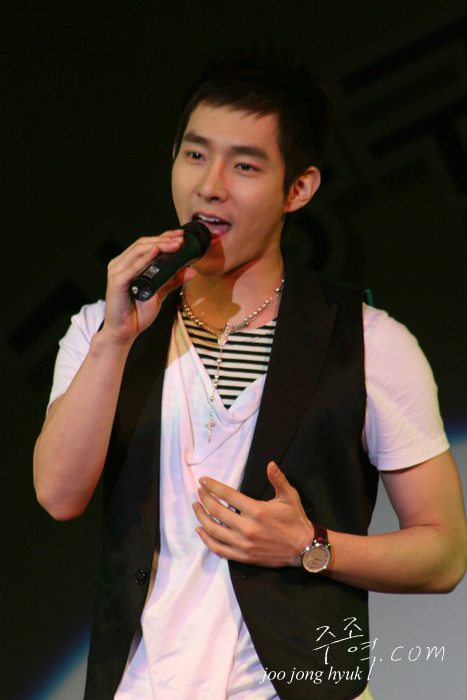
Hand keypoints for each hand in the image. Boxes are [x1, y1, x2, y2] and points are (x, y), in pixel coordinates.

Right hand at [102, 230, 196, 345]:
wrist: (125, 332)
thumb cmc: (138, 312)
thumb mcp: (160, 293)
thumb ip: (173, 280)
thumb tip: (192, 270)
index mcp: (129, 264)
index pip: (147, 244)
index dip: (164, 237)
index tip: (181, 236)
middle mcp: (121, 264)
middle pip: (143, 244)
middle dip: (164, 240)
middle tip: (181, 239)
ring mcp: (117, 271)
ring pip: (138, 251)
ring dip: (158, 245)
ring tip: (175, 244)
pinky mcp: (116, 282)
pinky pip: (132, 267)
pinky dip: (144, 259)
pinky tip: (156, 252)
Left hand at [193, 462, 313, 566]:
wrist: (303, 548)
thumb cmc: (295, 520)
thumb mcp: (290, 497)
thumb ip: (278, 479)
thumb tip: (270, 464)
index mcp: (257, 511)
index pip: (228, 495)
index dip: (213, 486)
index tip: (203, 480)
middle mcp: (247, 528)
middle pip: (217, 511)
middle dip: (204, 498)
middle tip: (199, 491)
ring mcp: (244, 544)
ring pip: (214, 530)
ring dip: (201, 517)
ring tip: (196, 507)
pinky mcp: (243, 556)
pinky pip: (219, 549)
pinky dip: (206, 540)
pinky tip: (200, 530)